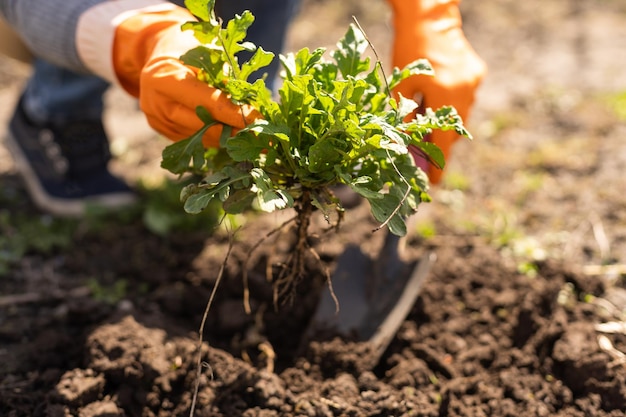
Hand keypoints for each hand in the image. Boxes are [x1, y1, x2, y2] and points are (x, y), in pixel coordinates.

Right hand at [112, 7, 260, 145]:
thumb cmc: (185, 46)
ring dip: (230, 137)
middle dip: (236, 130)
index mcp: (163, 79)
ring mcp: (159, 122)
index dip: (236, 114)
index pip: (208, 103)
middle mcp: (157, 105)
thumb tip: (251, 101)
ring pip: (202, 137)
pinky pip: (197, 140)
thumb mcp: (206, 50)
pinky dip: (218, 136)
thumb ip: (225, 75)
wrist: (153, 52)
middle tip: (263, 134)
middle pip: (204, 126)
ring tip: (255, 136)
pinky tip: (237, 134)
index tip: (260, 121)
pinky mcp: (165, 132)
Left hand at [388, 0, 485, 183]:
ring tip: (425, 124)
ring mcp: (474, 83)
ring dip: (444, 125)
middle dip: (439, 144)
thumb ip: (404, 117)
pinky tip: (435, 100)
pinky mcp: (477, 74)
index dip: (439, 165)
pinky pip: (464, 100)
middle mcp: (465, 92)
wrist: (429, 17)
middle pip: (454, 132)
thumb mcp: (401, 86)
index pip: (444, 141)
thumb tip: (405, 145)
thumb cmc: (407, 49)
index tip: (434, 183)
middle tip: (423, 153)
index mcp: (445, 95)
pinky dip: (450, 107)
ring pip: (460, 117)